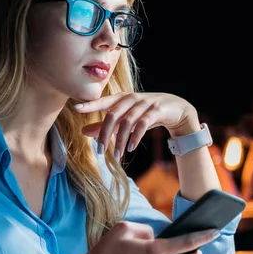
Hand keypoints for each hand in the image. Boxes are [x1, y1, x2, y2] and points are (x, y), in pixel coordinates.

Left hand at [74, 92, 199, 157]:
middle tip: (100, 151)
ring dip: (121, 140)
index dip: (90, 104)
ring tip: (117, 155)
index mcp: (123, 98)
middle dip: (105, 133)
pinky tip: (131, 148)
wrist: (177, 109)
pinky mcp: (157, 111)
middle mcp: (132, 98)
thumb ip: (106, 124)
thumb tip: (83, 132)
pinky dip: (136, 136)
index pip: (104, 101)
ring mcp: (145, 104)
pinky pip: (143, 123)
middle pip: (114, 114)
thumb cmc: (147, 112)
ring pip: (128, 121)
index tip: (76, 108)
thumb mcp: (126, 118)